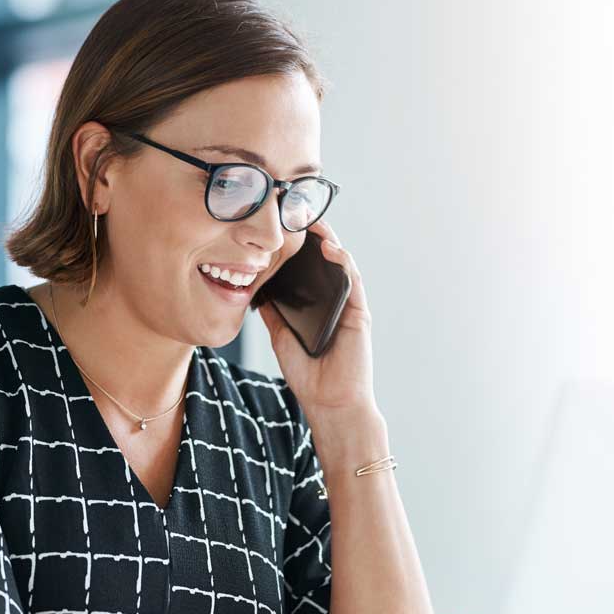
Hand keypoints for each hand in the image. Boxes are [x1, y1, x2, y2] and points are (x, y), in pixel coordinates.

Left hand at [257, 220, 375, 417]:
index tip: (279, 224)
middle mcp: (334, 301)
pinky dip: (343, 262)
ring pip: (340, 263)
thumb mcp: (281, 337)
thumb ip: (273, 313)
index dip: (296, 245)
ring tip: (311, 219)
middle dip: (312, 234)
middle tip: (294, 210)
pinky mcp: (359, 313)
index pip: (308, 268)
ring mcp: (348, 305)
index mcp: (316, 305)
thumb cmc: (309, 375)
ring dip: (328, 239)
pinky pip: (352, 281)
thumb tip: (254, 290)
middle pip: (325, 260)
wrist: (329, 404)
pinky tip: (330, 248)